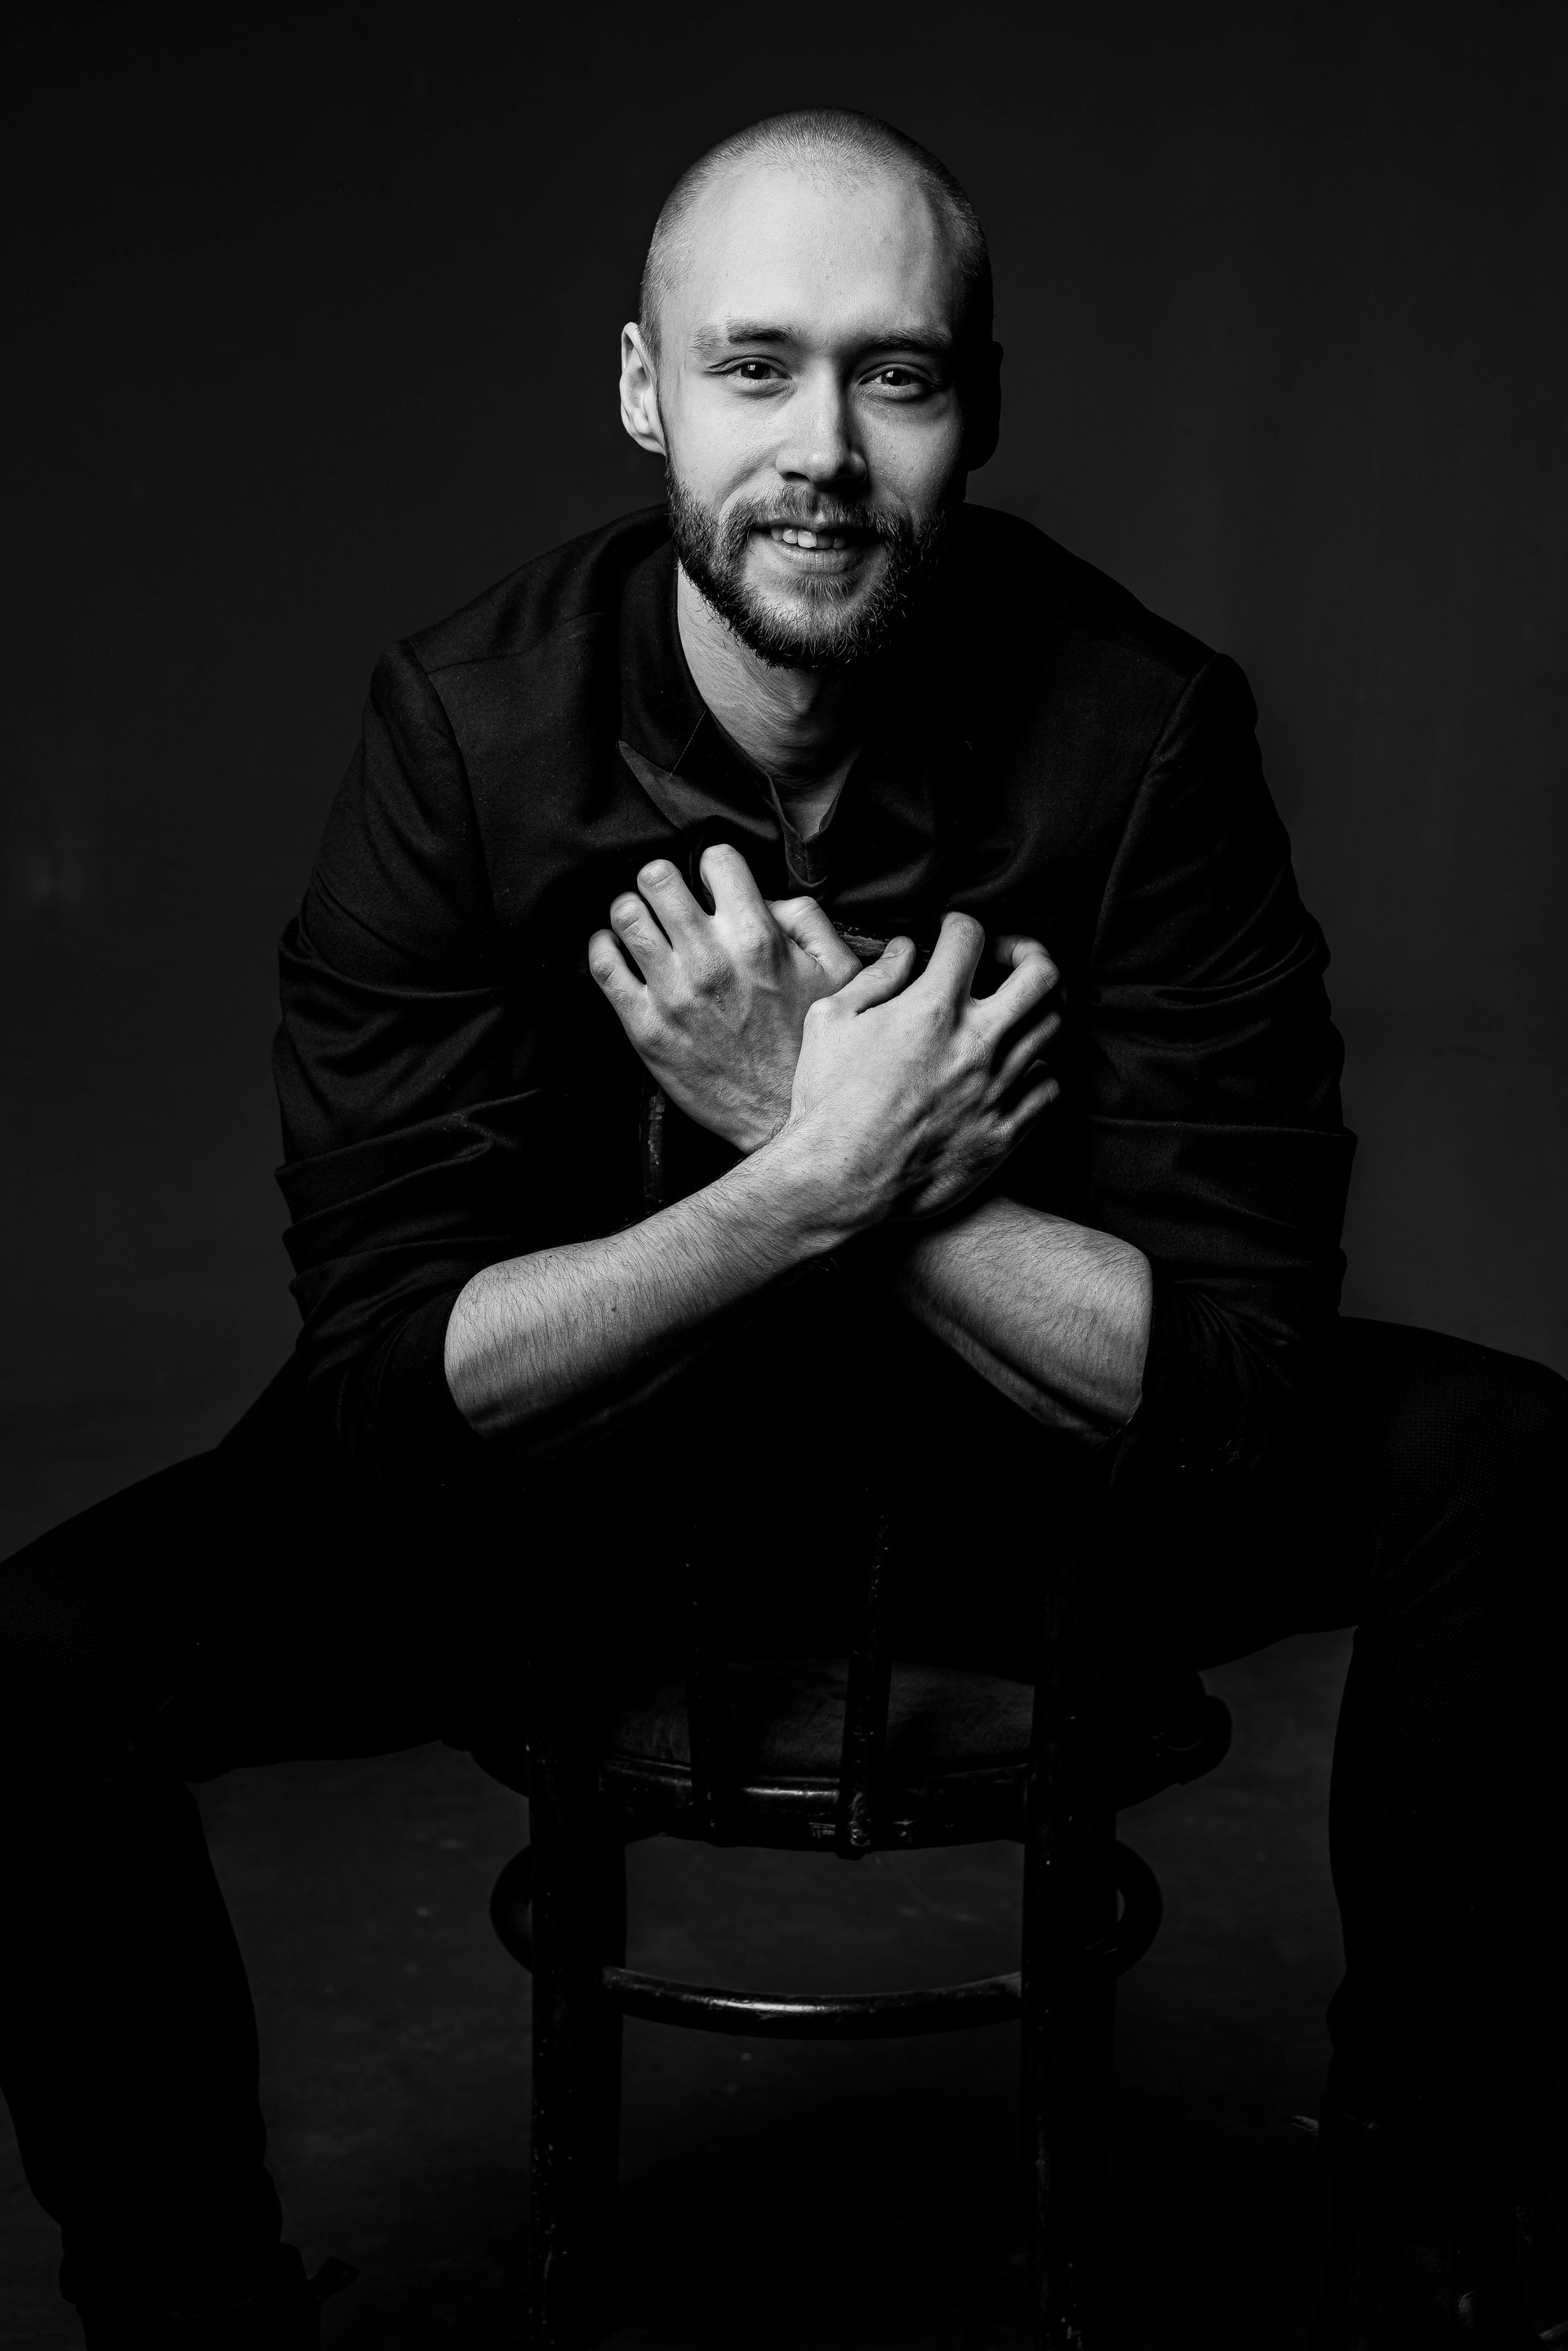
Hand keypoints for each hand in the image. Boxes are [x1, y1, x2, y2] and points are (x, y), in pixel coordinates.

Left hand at [588, 843, 861, 1149]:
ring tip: (643, 923)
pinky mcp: (645, 1027)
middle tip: (669, 898)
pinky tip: (619, 951)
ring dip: (632, 910)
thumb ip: (807, 919)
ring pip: (625, 914)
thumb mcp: (837, 974)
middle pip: (657, 876)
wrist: (780, 1116)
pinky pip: (604, 966)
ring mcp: (672, 992)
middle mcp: (710, 958)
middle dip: (662, 879)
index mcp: (757, 937)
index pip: (716, 858)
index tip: (713, 884)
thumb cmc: (809, 1045)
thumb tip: (766, 896)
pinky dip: (605, 948)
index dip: (714, 866)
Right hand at [780, 917, 1060, 1225]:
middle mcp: (976, 1044)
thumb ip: (875, 977)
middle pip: (1042, 974)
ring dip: (1032, 1011)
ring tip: (1008, 1014)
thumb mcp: (830, 1021)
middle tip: (1008, 958)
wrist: (837, 1180)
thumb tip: (905, 949)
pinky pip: (1048, 1087)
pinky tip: (1012, 1070)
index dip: (959, 924)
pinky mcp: (1004, 1132)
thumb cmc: (826, 1099)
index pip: (971, 936)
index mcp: (931, 1009)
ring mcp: (997, 1089)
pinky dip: (1036, 1070)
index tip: (950, 934)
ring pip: (1051, 1028)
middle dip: (1028, 953)